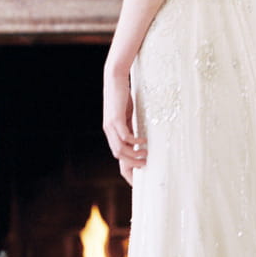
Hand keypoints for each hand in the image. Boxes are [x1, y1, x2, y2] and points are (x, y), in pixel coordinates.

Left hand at [103, 66, 146, 185]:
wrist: (114, 78)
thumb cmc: (123, 95)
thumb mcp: (128, 114)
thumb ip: (131, 126)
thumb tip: (140, 138)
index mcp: (112, 132)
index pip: (117, 156)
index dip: (126, 168)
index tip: (136, 178)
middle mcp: (109, 131)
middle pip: (119, 156)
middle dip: (132, 164)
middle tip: (145, 166)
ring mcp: (111, 126)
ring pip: (120, 149)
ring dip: (134, 155)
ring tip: (146, 155)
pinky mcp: (115, 119)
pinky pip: (124, 136)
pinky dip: (134, 142)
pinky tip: (143, 141)